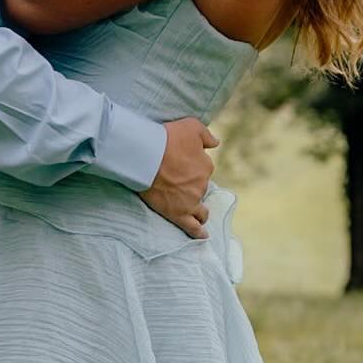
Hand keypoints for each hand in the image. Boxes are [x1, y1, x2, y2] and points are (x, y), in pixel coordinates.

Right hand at [138, 117, 218, 239]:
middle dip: (192, 187)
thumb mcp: (192, 126)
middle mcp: (201, 185)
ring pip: (200, 210)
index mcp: (206, 166)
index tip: (180, 164)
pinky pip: (191, 227)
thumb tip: (216, 143)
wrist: (145, 154)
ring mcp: (190, 201)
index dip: (192, 167)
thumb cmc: (167, 137)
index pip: (203, 169)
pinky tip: (203, 236)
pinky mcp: (177, 213)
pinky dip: (198, 232)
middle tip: (177, 182)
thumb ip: (207, 135)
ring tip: (198, 215)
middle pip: (200, 188)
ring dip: (200, 212)